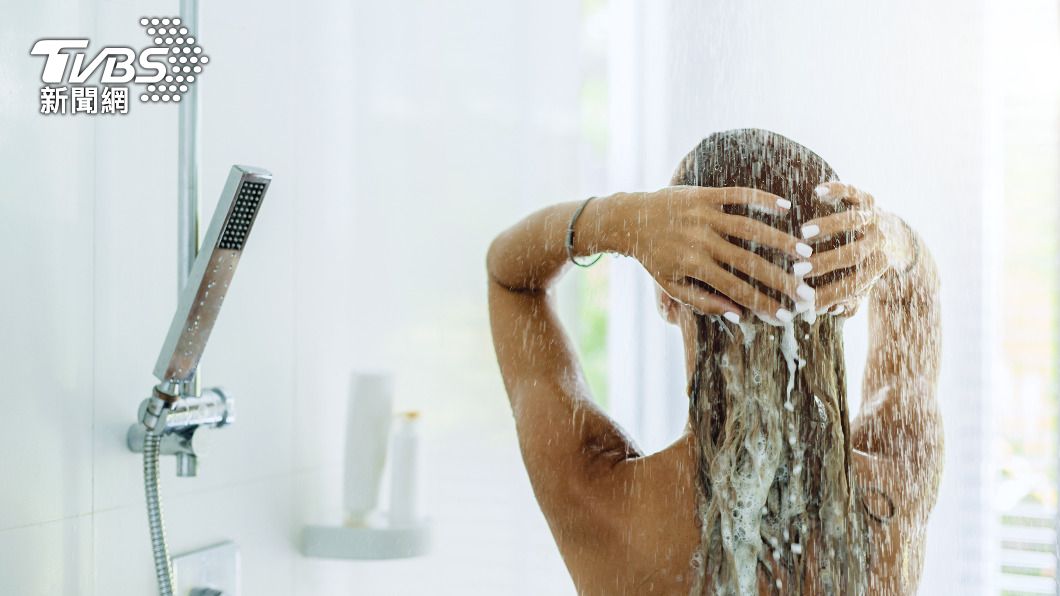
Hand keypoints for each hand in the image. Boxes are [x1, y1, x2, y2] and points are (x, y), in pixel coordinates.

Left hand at [607, 186, 808, 318]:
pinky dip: (762, 199)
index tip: (786, 315)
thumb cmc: (655, 258)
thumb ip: (703, 302)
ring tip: (805, 252)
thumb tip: (738, 313)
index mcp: (694, 266)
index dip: (762, 303)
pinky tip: (786, 206)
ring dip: (780, 240)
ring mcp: (704, 215)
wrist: (630, 220)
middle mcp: (702, 240)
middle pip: (749, 262)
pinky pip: (737, 195)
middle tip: (807, 291)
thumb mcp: (672, 286)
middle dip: (781, 279)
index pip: (736, 290)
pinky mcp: (704, 194)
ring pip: (749, 228)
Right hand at [800, 182, 910, 312]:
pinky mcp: (862, 195)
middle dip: (825, 263)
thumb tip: (830, 311)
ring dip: (829, 227)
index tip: (803, 298)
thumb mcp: (852, 285)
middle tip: (797, 270)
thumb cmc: (855, 266)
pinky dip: (836, 190)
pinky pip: (851, 190)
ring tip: (803, 234)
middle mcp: (877, 241)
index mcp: (876, 267)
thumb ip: (843, 300)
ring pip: (854, 220)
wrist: (884, 231)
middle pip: (854, 254)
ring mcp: (872, 216)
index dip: (830, 292)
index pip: (854, 284)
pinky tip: (817, 193)